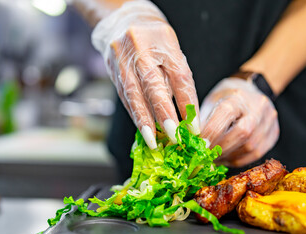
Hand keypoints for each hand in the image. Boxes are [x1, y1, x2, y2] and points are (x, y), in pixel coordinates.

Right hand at [91, 1, 199, 148]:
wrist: (122, 20)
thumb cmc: (154, 37)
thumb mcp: (172, 49)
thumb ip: (176, 76)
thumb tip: (183, 112)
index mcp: (163, 41)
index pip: (179, 75)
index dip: (187, 103)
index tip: (193, 126)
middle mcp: (140, 49)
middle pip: (153, 86)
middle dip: (164, 115)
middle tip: (174, 136)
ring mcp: (122, 59)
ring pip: (134, 95)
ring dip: (144, 121)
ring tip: (154, 141)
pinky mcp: (112, 70)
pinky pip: (124, 96)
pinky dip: (134, 114)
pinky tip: (141, 128)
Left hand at [200, 78, 278, 166]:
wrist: (251, 90)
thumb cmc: (225, 97)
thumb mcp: (211, 102)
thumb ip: (202, 121)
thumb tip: (191, 143)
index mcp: (238, 96)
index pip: (225, 114)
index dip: (210, 133)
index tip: (197, 145)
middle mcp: (258, 108)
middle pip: (242, 133)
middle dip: (220, 148)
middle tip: (204, 156)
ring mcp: (269, 121)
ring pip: (250, 147)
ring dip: (228, 156)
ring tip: (213, 158)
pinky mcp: (273, 134)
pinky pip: (255, 154)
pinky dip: (237, 159)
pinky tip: (225, 158)